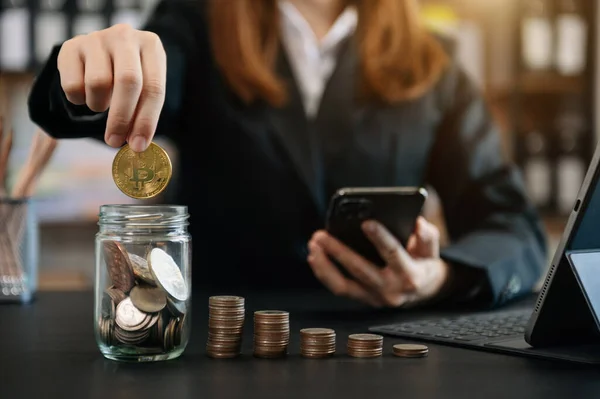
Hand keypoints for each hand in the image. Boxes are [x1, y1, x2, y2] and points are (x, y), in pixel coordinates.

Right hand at [57, 24, 166, 151]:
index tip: (139, 145)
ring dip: (98, 105)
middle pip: (127, 81)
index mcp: (152, 46)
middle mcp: (125, 36)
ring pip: (98, 83)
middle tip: (114, 141)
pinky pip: (73, 84)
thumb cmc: (131, 77)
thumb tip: (137, 145)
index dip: (146, 120)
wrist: (103, 52)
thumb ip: (143, 113)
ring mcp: (97, 38)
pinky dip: (79, 99)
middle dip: (122, 117)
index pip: (154, 87)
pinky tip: (85, 93)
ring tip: (102, 104)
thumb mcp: (144, 89)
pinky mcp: (71, 45)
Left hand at [307, 217, 450, 307]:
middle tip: (321, 235)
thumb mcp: (432, 249)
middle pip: (360, 270)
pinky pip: (339, 288)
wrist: (423, 292)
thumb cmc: (423, 263)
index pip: (393, 254)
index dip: (380, 238)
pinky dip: (324, 273)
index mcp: (410, 275)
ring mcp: (374, 297)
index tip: (366, 223)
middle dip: (339, 251)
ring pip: (343, 285)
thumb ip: (427, 235)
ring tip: (313, 245)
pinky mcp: (362, 299)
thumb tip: (418, 222)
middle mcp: (390, 290)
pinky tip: (314, 256)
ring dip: (324, 265)